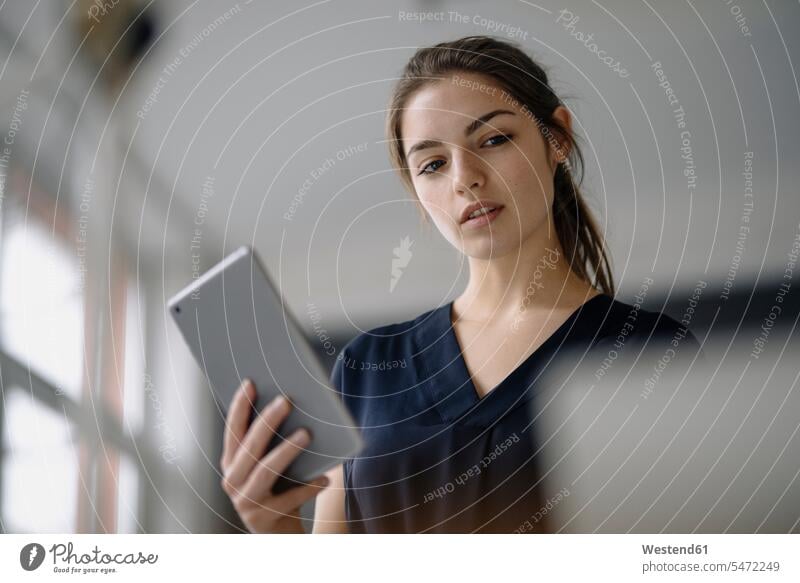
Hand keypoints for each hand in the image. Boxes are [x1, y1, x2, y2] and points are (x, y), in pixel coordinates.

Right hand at [220, 379, 328, 532]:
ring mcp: (245, 502)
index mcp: (231, 464)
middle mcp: (232, 481)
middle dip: (267, 421)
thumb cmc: (279, 490)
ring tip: (307, 432)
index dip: (239, 407)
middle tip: (286, 400)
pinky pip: (289, 499)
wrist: (279, 535)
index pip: (232, 431)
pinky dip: (308, 487)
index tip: (250, 382)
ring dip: (286, 450)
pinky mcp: (264, 519)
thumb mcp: (270, 466)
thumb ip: (271, 443)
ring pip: (265, 471)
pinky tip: (326, 478)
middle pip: (249, 447)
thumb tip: (292, 405)